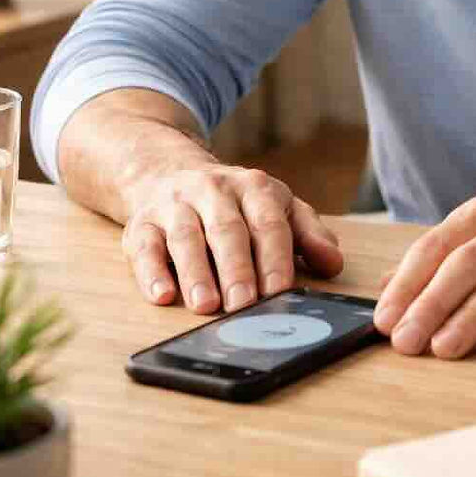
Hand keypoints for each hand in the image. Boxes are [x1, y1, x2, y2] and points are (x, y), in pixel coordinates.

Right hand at [120, 162, 342, 313]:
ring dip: (195, 273)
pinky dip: (151, 272)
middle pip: (226, 230)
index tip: (280, 291)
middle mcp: (213, 190)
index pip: (268, 223)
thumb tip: (334, 263)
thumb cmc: (234, 203)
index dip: (275, 258)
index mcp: (253, 187)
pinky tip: (162, 295)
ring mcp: (175, 205)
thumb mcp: (276, 207)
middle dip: (236, 268)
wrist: (168, 170)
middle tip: (243, 304)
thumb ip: (308, 234)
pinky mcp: (142, 223)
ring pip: (185, 237)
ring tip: (206, 306)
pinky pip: (144, 246)